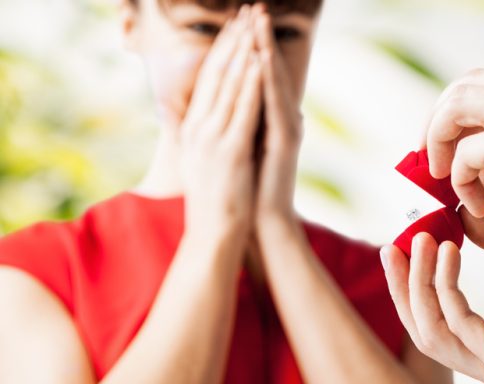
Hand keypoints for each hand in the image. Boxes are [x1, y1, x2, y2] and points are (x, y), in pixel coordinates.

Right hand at [168, 5, 262, 241]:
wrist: (214, 234)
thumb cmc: (216, 201)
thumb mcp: (208, 162)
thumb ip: (212, 136)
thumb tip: (220, 119)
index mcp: (195, 129)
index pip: (209, 79)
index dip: (224, 49)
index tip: (237, 25)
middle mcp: (200, 128)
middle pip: (217, 73)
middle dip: (234, 39)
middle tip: (247, 10)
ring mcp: (213, 138)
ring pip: (229, 84)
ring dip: (244, 51)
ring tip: (255, 24)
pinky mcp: (229, 150)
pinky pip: (243, 109)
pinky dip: (252, 83)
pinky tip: (261, 61)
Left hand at [252, 6, 303, 228]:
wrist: (263, 221)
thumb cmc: (251, 186)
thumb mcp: (242, 144)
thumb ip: (243, 121)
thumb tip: (236, 101)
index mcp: (267, 118)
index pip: (256, 74)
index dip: (248, 45)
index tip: (239, 17)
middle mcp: (280, 117)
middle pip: (267, 69)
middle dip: (258, 36)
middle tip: (254, 5)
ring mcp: (284, 127)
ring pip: (272, 80)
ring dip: (265, 47)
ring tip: (259, 19)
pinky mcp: (284, 141)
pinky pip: (273, 103)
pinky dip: (267, 79)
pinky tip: (262, 57)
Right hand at [381, 208, 483, 383]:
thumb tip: (462, 215)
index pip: (437, 325)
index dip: (414, 287)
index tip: (405, 246)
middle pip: (422, 332)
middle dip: (402, 287)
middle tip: (392, 244)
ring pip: (431, 331)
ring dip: (419, 282)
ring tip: (422, 239)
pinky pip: (458, 324)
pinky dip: (447, 285)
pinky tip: (451, 249)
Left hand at [424, 69, 483, 251]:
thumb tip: (468, 175)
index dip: (466, 112)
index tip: (454, 142)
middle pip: (468, 82)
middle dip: (440, 119)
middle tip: (432, 155)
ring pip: (456, 104)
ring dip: (438, 140)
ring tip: (441, 176)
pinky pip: (466, 154)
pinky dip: (461, 180)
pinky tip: (478, 206)